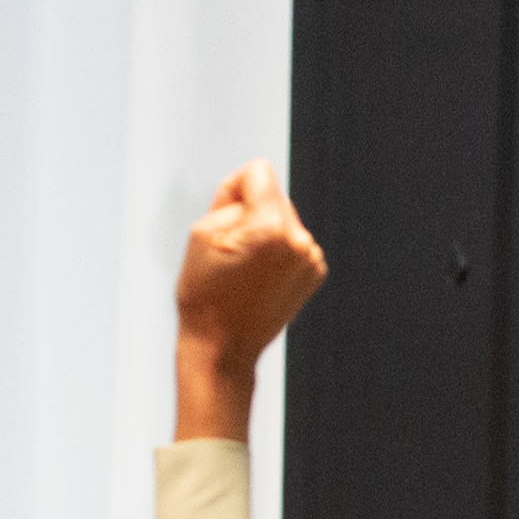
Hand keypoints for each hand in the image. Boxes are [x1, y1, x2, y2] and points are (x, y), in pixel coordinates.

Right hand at [173, 159, 326, 442]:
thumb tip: (252, 186)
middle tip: (230, 249)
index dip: (234, 186)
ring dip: (265, 232)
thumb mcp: (201, 233)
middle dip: (251, 211)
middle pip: (274, 195)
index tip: (224, 214)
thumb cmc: (205, 294)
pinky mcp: (316, 272)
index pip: (259, 171)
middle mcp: (300, 239)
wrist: (223, 347)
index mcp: (270, 227)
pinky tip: (259, 278)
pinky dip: (278, 252)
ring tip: (244, 267)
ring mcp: (312, 258)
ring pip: (284, 220)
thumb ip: (230, 198)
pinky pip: (294, 243)